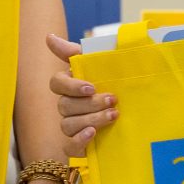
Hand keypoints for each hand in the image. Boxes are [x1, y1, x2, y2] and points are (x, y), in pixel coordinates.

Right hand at [45, 33, 112, 153]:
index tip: (91, 86)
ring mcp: (71, 126)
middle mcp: (66, 106)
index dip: (71, 86)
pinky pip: (69, 146)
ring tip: (113, 115)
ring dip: (91, 119)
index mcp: (69, 86)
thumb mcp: (99, 65)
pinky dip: (79, 140)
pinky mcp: (78, 145)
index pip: (57, 83)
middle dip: (89, 103)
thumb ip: (74, 52)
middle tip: (112, 99)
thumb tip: (48, 37)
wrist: (135, 112)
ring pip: (68, 124)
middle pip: (65, 105)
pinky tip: (93, 133)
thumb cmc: (111, 84)